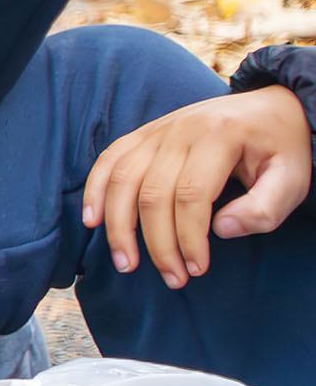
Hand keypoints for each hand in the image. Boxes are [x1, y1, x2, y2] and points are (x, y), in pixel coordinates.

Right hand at [82, 85, 312, 287]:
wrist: (272, 107)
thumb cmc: (282, 149)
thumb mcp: (294, 178)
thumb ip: (266, 208)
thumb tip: (221, 230)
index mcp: (220, 135)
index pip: (191, 196)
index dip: (189, 239)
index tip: (197, 269)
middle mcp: (182, 129)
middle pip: (152, 194)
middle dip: (157, 244)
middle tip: (172, 278)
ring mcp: (159, 129)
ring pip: (123, 181)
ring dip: (118, 227)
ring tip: (126, 262)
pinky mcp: (145, 134)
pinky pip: (109, 161)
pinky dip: (95, 191)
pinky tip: (92, 220)